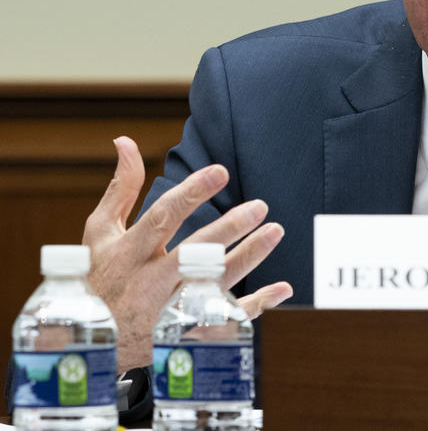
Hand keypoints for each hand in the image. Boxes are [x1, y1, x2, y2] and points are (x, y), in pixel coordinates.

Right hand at [83, 136, 293, 371]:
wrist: (88, 344)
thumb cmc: (97, 279)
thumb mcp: (100, 234)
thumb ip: (120, 189)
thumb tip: (126, 141)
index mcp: (128, 253)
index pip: (162, 217)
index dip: (191, 193)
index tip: (221, 171)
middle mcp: (148, 282)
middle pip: (193, 252)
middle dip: (228, 228)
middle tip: (260, 206)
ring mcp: (168, 309)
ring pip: (213, 283)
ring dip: (248, 257)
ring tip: (276, 231)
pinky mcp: (185, 332)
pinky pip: (224, 319)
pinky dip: (256, 305)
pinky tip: (282, 289)